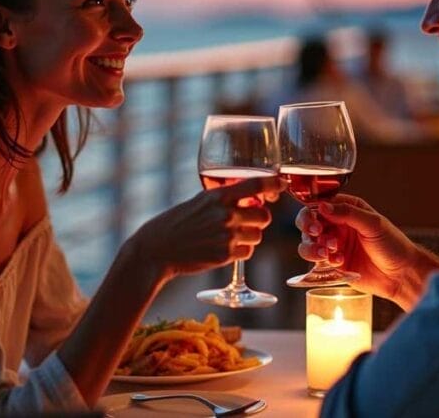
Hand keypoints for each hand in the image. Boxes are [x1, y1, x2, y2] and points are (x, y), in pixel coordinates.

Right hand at [132, 175, 286, 278]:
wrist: (157, 249)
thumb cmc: (177, 223)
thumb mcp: (199, 202)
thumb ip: (223, 200)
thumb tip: (252, 199)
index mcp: (218, 196)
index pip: (256, 185)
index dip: (273, 184)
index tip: (281, 183)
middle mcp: (225, 214)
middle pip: (263, 216)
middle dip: (258, 219)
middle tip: (245, 221)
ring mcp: (226, 236)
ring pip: (257, 235)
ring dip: (248, 237)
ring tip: (228, 236)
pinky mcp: (225, 255)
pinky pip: (247, 252)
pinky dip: (240, 251)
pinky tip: (223, 248)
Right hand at [296, 194, 438, 304]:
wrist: (402, 274)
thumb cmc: (393, 244)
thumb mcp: (373, 224)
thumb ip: (347, 213)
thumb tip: (322, 206)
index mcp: (348, 210)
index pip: (321, 205)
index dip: (312, 212)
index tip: (315, 222)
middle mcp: (338, 226)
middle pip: (309, 223)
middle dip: (309, 228)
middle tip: (317, 234)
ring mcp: (335, 245)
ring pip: (309, 243)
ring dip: (312, 247)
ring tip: (326, 253)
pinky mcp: (334, 263)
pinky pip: (318, 261)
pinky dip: (324, 261)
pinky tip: (339, 261)